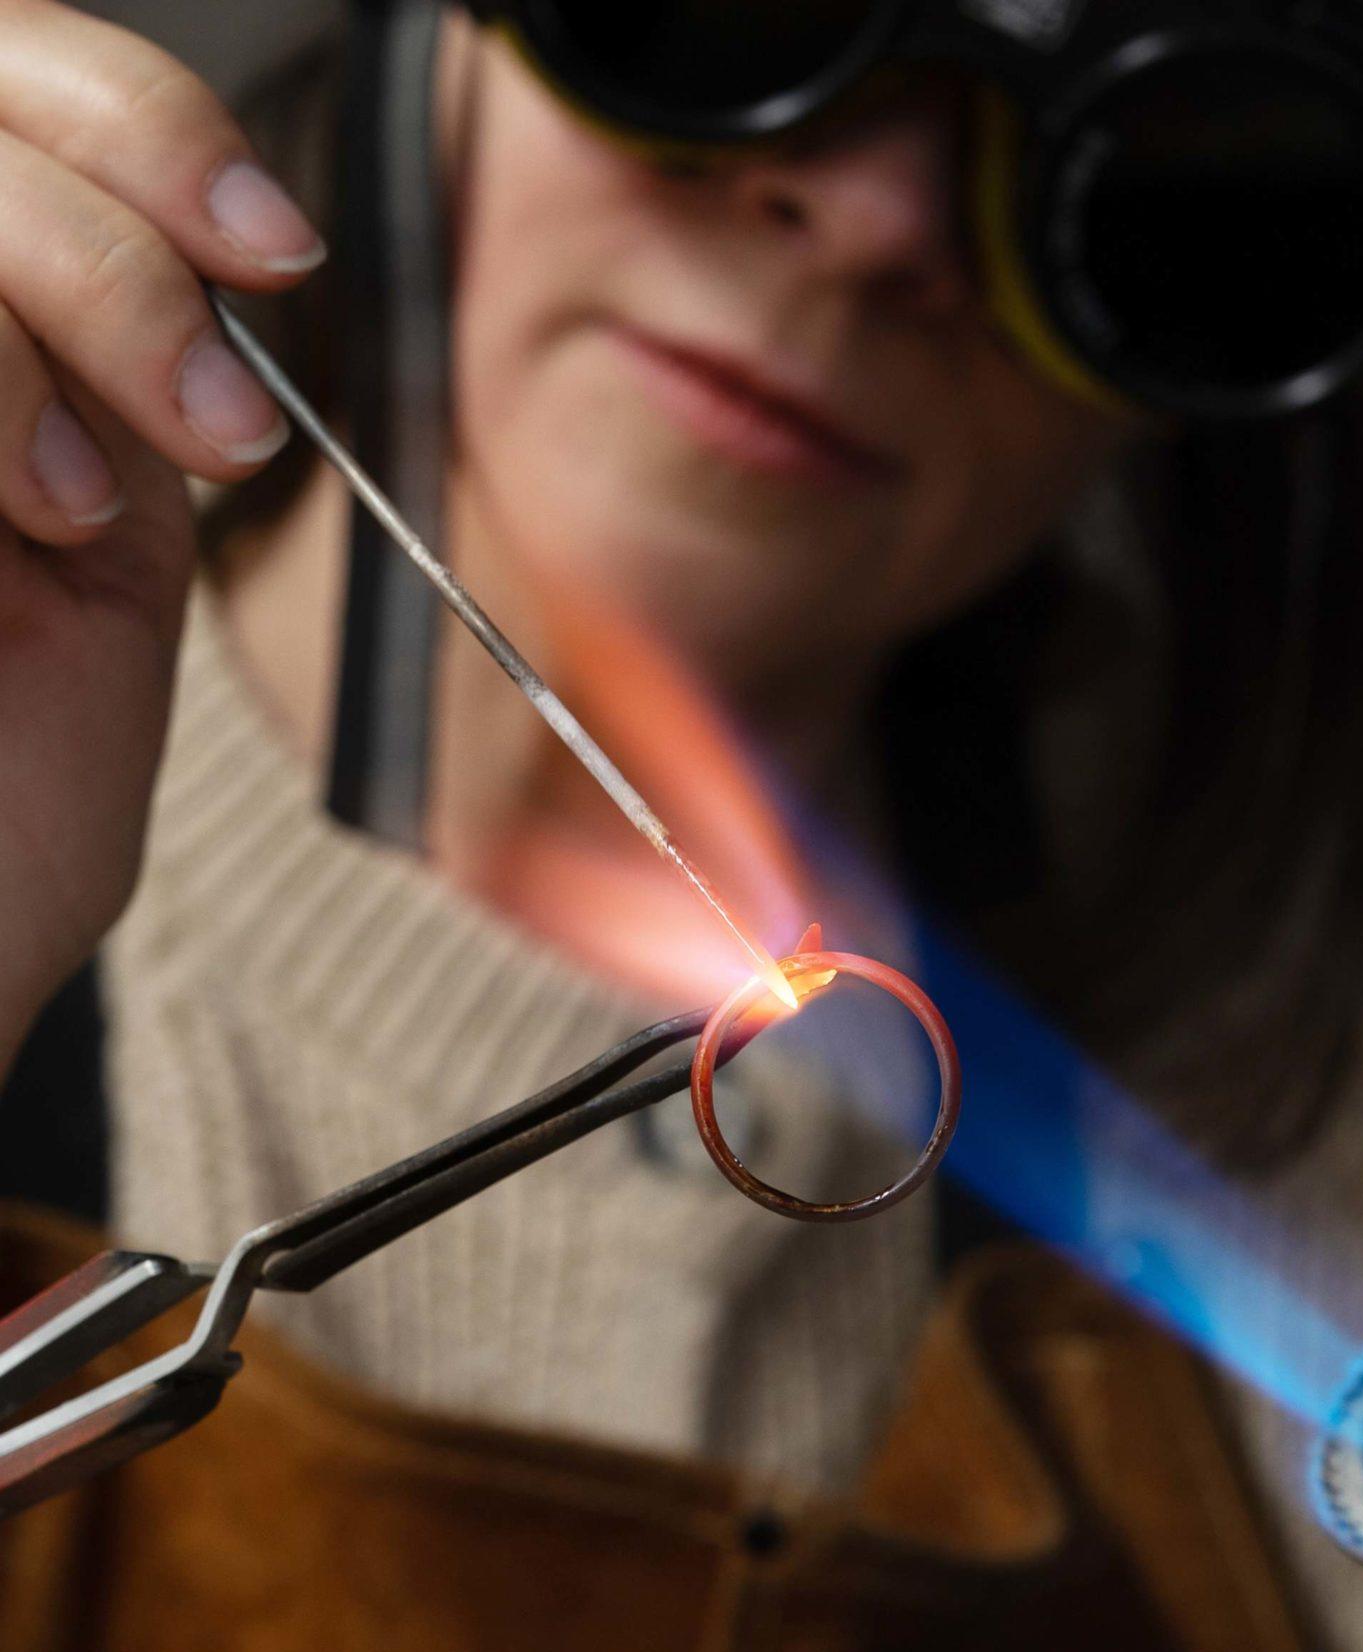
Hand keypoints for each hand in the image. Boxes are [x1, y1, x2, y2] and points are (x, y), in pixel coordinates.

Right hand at [0, 0, 324, 1064]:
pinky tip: (28, 518)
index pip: (16, 81)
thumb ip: (119, 388)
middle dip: (114, 242)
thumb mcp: (106, 562)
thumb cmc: (4, 798)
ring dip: (53, 321)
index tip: (274, 251)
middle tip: (202, 420)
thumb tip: (205, 252)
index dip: (146, 123)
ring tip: (75, 513)